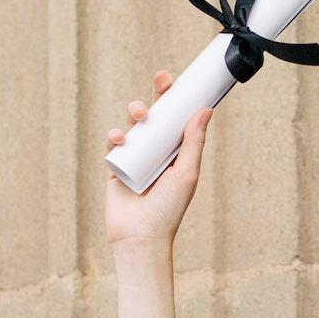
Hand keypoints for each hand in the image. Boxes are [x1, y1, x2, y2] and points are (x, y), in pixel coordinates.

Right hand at [104, 68, 213, 250]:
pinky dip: (115, 136)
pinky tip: (120, 139)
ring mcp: (135, 158)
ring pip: (133, 126)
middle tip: (160, 80)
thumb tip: (205, 109)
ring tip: (139, 116)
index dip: (175, 99)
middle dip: (155, 97)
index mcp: (176, 153)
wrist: (141, 237)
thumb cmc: (168, 210)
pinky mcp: (116, 167)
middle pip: (154, 117)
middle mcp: (156, 153)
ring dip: (135, 113)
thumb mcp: (186, 173)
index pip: (176, 120)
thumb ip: (193, 142)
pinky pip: (113, 145)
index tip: (175, 80)